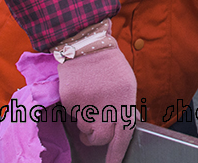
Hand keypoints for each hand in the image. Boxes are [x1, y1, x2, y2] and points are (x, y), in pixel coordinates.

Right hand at [58, 45, 136, 162]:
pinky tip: (81, 94)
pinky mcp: (71, 99)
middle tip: (95, 127)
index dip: (117, 152)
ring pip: (86, 129)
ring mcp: (87, 101)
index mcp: (125, 96)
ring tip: (90, 102)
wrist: (86, 45)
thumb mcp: (126, 83)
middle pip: (102, 137)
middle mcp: (107, 101)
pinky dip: (77, 110)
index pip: (123, 132)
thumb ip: (124, 106)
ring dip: (87, 123)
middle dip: (98, 138)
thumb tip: (123, 128)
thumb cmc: (110, 66)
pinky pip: (74, 116)